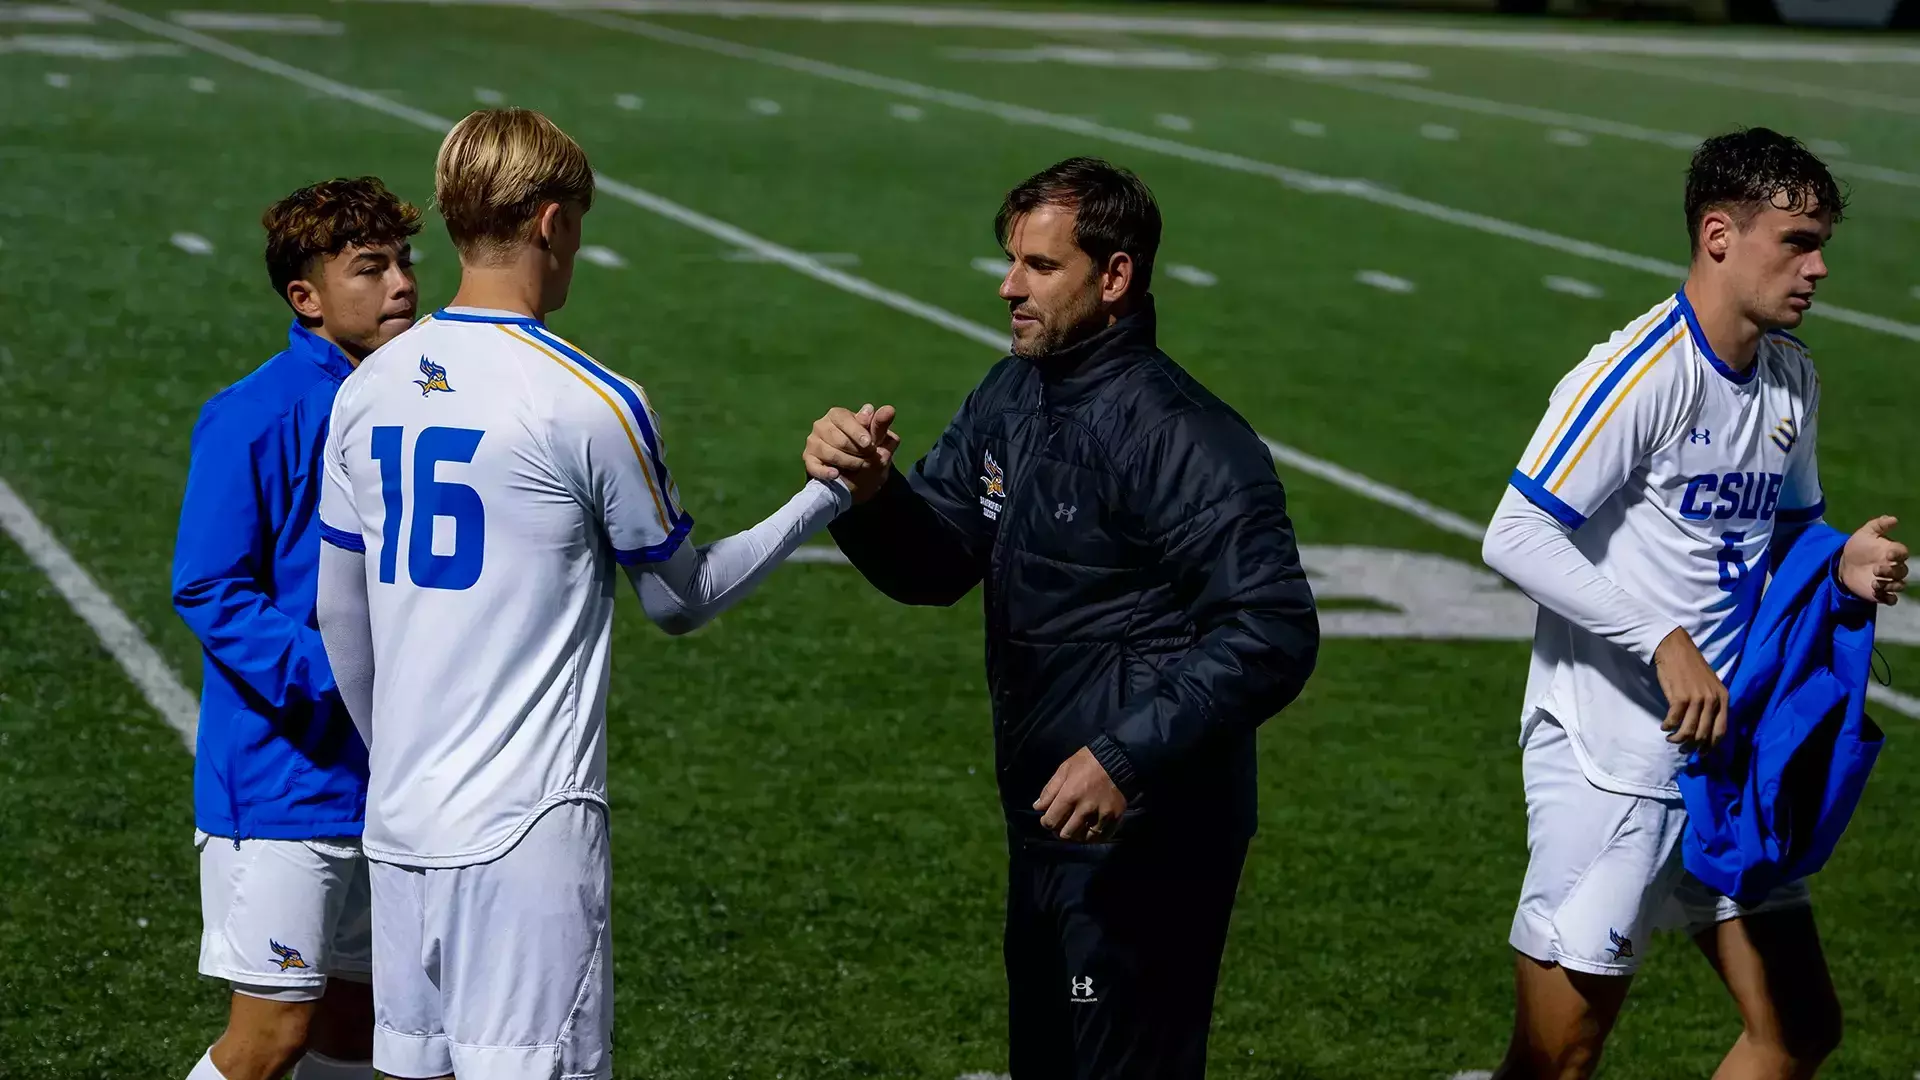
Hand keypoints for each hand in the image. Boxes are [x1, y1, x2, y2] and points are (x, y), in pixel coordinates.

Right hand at [804, 404, 898, 503]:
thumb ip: (882, 426)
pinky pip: (814, 466)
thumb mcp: (879, 440)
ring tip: (859, 467)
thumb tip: (888, 410)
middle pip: (838, 438)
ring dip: (848, 462)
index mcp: (838, 415)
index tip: (870, 445)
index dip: (857, 432)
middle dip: (857, 451)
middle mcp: (821, 425)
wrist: (859, 479)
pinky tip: (836, 474)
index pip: (844, 418)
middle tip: (868, 459)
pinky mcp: (808, 460)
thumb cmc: (868, 452)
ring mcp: (813, 443)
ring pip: (829, 452)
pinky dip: (826, 472)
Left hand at [1033, 746, 1126, 841]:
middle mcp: (1085, 808)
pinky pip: (1102, 836)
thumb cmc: (1087, 761)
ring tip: (1075, 828)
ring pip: (1084, 838)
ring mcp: (1101, 814)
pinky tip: (1089, 830)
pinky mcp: (1115, 817)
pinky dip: (1093, 836)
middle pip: (1066, 834)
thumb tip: (1038, 807)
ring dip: (1076, 835)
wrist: (1118, 758)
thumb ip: (1050, 790)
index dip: (1046, 822)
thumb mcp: (1064, 769)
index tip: (1048, 819)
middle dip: (1060, 830)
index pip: (1051, 821)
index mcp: (1069, 795)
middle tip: (1061, 824)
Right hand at [1653, 626, 1727, 750]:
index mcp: (1723, 698)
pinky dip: (1667, 727)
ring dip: (1677, 739)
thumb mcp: (1710, 686)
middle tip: (1682, 749)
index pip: (1721, 731)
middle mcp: (1712, 701)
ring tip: (1671, 739)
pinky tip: (1664, 726)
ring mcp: (1696, 699)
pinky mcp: (1679, 697)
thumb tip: (1705, 728)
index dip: (1711, 746)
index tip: (1702, 753)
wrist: (1675, 649)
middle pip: (1703, 734)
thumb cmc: (1691, 667)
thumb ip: (1712, 705)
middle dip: (1691, 746)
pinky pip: (1673, 720)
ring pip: (1688, 731)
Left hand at [1838, 516, 1907, 604]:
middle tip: (1875, 569)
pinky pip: (1891, 599)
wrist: (1844, 563)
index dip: (1898, 554)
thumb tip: (1894, 519)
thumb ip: (1878, 525)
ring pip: (1899, 585)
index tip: (1888, 554)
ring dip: (1890, 586)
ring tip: (1874, 583)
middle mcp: (1893, 567)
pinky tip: (1877, 594)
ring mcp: (1888, 580)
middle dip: (1891, 571)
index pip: (1903, 553)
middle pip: (1903, 571)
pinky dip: (1888, 599)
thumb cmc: (1858, 546)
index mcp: (1892, 552)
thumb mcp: (1865, 533)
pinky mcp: (1881, 593)